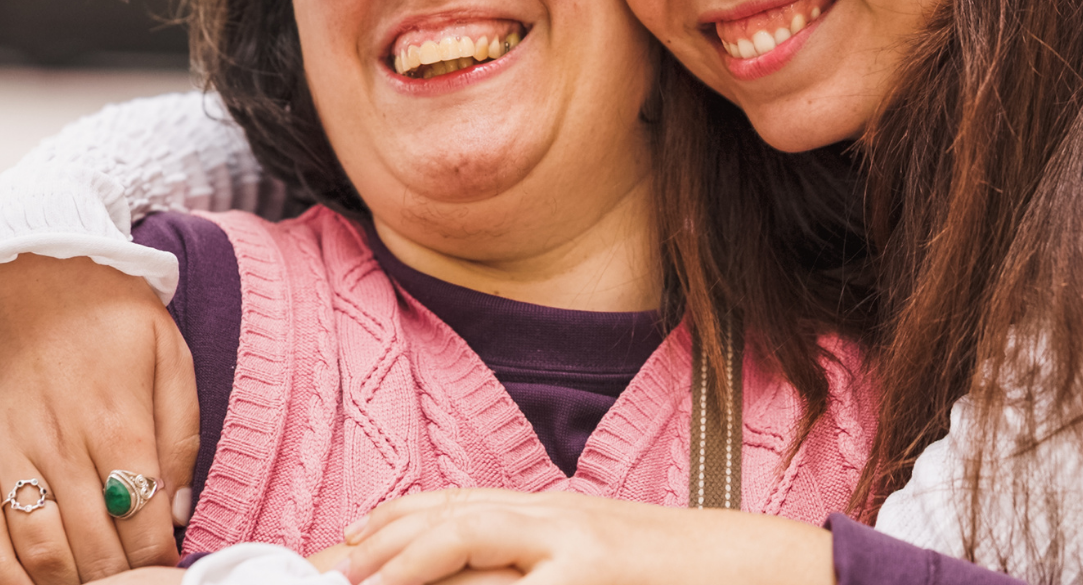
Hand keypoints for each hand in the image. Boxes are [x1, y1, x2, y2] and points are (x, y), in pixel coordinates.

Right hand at [0, 253, 199, 583]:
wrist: (26, 263)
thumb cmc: (104, 306)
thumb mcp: (169, 352)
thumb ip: (181, 431)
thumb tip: (180, 506)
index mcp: (117, 419)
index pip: (142, 517)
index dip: (158, 556)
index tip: (170, 569)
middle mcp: (61, 443)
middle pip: (93, 542)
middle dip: (119, 576)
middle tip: (135, 584)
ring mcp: (10, 450)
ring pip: (38, 547)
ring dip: (66, 582)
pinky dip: (0, 569)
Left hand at [339, 489, 831, 584]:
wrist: (761, 570)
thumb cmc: (676, 577)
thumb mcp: (593, 559)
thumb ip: (533, 565)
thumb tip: (478, 577)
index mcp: (550, 515)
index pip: (449, 506)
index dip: (384, 527)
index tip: (335, 554)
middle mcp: (554, 518)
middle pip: (443, 518)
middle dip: (373, 548)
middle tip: (320, 576)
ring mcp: (573, 545)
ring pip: (464, 538)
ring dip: (401, 564)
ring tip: (354, 584)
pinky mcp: (595, 574)